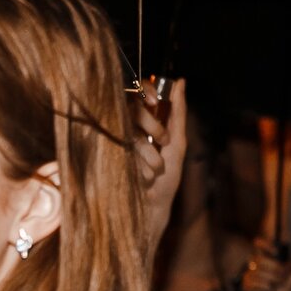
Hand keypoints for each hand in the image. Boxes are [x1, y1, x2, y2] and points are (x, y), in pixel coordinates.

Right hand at [133, 78, 187, 264]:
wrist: (152, 208)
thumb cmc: (167, 179)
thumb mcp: (177, 143)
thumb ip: (178, 113)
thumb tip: (181, 82)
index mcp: (141, 124)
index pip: (140, 97)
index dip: (148, 96)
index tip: (157, 102)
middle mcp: (125, 131)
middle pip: (135, 111)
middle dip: (155, 128)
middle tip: (162, 142)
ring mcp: (116, 146)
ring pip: (133, 135)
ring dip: (151, 155)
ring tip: (156, 171)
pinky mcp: (109, 160)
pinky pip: (128, 152)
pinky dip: (144, 166)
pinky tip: (147, 178)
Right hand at [239, 239, 290, 290]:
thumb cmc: (287, 285)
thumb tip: (290, 262)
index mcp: (266, 256)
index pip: (259, 244)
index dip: (265, 245)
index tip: (276, 252)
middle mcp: (256, 264)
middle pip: (259, 258)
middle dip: (273, 267)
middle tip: (282, 275)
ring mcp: (249, 274)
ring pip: (257, 272)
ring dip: (271, 279)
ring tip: (278, 286)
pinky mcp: (246, 286)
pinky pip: (253, 283)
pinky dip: (264, 287)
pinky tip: (270, 290)